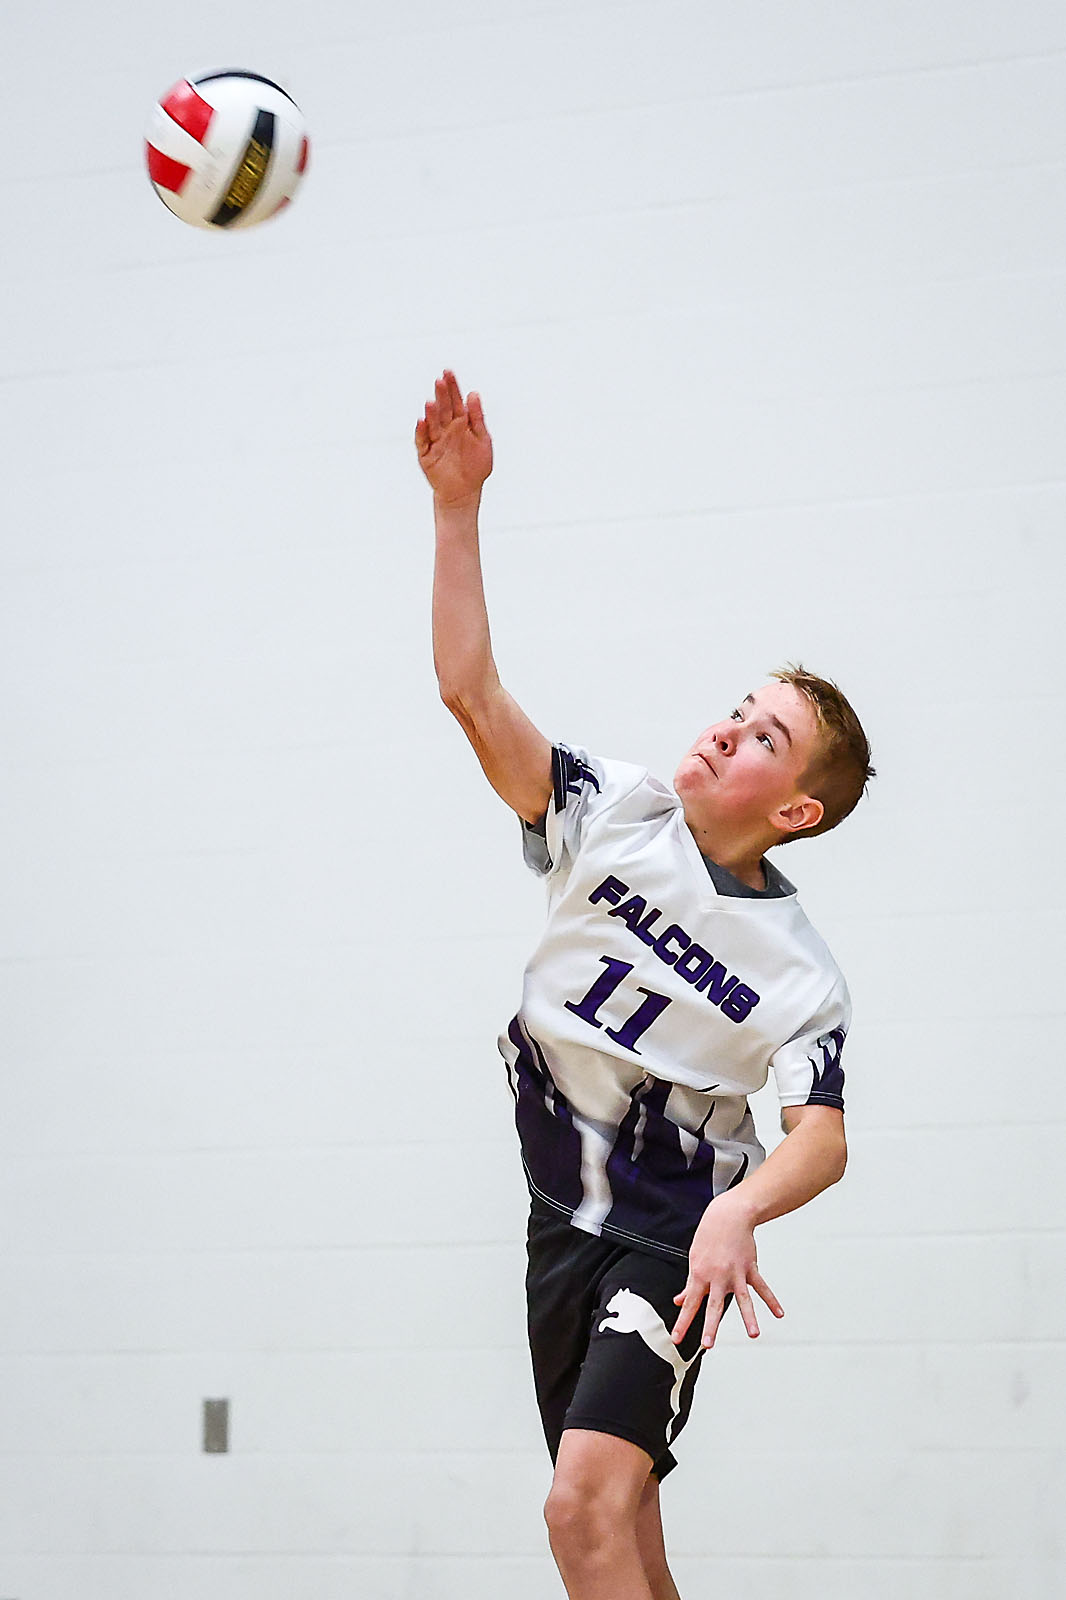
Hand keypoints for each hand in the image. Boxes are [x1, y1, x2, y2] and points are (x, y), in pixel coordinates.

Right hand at [415, 370, 492, 508]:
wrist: (466, 492)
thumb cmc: (476, 465)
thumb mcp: (483, 439)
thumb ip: (478, 418)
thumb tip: (474, 393)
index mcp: (460, 423)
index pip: (455, 401)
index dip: (452, 387)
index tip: (448, 372)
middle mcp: (446, 429)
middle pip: (443, 409)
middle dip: (441, 395)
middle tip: (440, 381)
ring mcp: (435, 441)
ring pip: (432, 423)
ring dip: (431, 413)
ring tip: (432, 402)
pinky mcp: (426, 455)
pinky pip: (422, 441)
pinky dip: (422, 432)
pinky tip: (422, 421)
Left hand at [671, 1194, 783, 1349]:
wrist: (728, 1216)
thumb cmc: (708, 1237)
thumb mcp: (694, 1259)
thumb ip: (690, 1284)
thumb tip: (680, 1301)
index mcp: (700, 1275)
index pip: (690, 1303)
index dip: (682, 1322)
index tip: (676, 1338)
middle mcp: (718, 1276)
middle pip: (714, 1305)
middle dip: (710, 1326)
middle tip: (707, 1344)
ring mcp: (736, 1273)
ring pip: (742, 1299)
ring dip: (749, 1317)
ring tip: (754, 1333)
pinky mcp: (750, 1268)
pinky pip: (762, 1287)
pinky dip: (771, 1300)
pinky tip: (778, 1313)